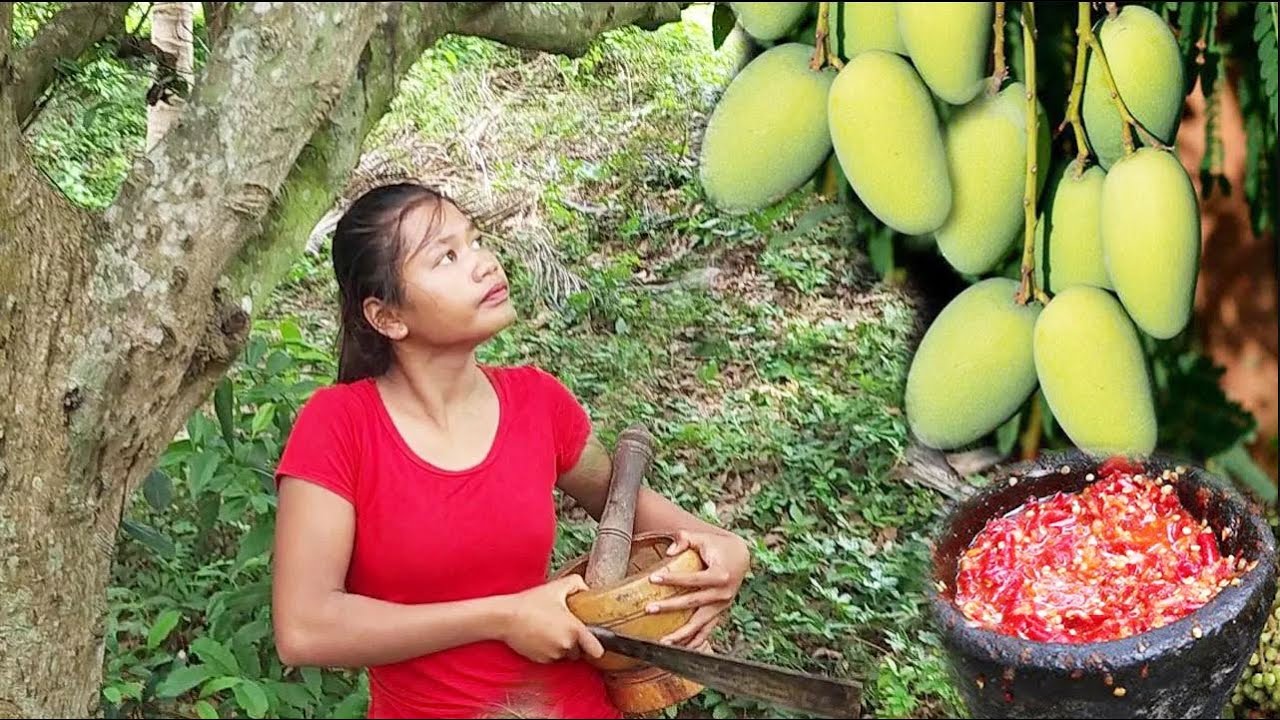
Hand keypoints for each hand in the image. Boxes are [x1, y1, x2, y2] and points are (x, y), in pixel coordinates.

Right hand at [498, 575, 603, 663]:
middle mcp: (566, 646)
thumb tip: (587, 590)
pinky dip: (548, 650)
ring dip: (560, 646)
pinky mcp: (540, 661)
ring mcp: (553, 655)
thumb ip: (577, 584)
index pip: (597, 650)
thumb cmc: (531, 602)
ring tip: (549, 629)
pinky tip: (540, 636)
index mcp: (574, 630)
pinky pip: (550, 658)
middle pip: (579, 651)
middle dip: (574, 643)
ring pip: (564, 655)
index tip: (595, 643)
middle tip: (564, 627)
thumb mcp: (557, 586)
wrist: (505, 617)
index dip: (597, 647)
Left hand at [645, 529, 750, 648]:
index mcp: (720, 575)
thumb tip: (668, 552)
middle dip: (670, 607)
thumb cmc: (719, 546)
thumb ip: (685, 539)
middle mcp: (723, 593)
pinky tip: (680, 649)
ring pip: (700, 623)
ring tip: (663, 641)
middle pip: (693, 603)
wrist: (741, 557)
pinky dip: (695, 641)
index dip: (672, 578)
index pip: (692, 579)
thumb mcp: (703, 538)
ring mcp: (722, 606)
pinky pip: (707, 630)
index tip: (652, 579)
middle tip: (649, 609)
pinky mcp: (720, 612)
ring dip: (682, 634)